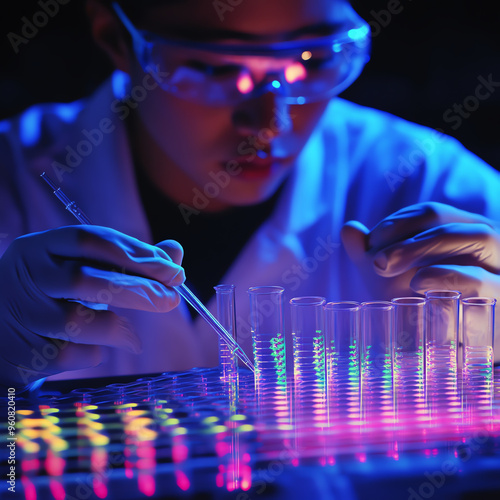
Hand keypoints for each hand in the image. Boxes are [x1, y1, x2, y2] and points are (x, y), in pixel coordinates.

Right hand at [0, 226, 184, 388]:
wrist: (2, 331)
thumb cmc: (54, 292)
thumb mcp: (83, 267)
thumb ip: (128, 258)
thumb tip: (175, 252)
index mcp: (41, 246)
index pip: (89, 240)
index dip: (134, 253)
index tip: (172, 269)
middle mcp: (26, 275)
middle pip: (83, 280)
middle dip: (135, 290)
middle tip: (170, 300)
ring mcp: (20, 314)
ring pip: (75, 321)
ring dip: (116, 328)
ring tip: (134, 337)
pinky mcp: (21, 351)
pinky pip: (68, 355)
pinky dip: (94, 354)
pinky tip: (101, 350)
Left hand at [341, 202, 499, 359]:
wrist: (457, 350)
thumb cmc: (423, 306)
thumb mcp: (391, 280)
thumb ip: (369, 254)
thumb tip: (349, 229)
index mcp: (460, 230)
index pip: (430, 213)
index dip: (395, 224)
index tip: (369, 245)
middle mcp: (485, 240)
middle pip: (448, 222)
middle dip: (406, 237)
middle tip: (374, 261)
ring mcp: (499, 267)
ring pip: (477, 238)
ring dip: (426, 247)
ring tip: (386, 266)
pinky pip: (486, 280)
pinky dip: (450, 276)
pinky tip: (419, 282)